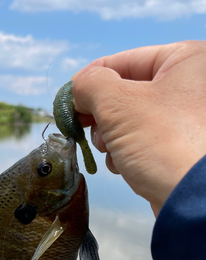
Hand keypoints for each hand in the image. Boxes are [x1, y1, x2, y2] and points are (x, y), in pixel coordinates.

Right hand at [71, 41, 205, 216]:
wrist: (191, 199)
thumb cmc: (163, 143)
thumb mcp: (117, 104)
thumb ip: (89, 85)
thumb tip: (75, 89)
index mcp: (186, 60)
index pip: (123, 61)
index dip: (90, 80)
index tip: (67, 100)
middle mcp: (191, 85)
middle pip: (125, 91)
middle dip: (101, 114)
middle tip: (86, 128)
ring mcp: (187, 118)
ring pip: (130, 118)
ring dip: (110, 136)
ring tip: (109, 149)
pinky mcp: (180, 146)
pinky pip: (142, 139)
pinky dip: (125, 151)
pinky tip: (123, 165)